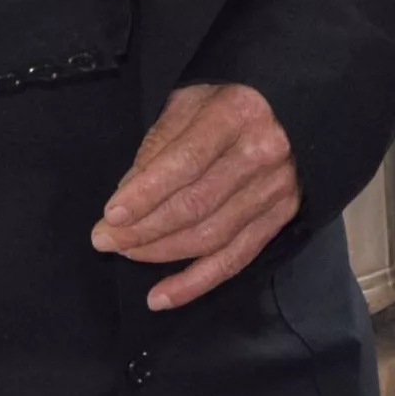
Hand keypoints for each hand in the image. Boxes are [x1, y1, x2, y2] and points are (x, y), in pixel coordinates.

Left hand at [92, 83, 299, 308]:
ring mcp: (275, 189)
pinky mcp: (281, 217)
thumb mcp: (189, 100)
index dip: (147, 192)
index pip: (186, 161)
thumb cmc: (227, 99)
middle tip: (104, 238)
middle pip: (197, 204)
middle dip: (144, 228)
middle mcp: (262, 153)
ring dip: (162, 253)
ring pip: (212, 237)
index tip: (111, 213)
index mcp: (236, 114)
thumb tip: (127, 194)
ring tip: (126, 253)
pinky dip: (195, 283)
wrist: (289, 108)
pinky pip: (235, 260)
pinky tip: (161, 296)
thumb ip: (159, 144)